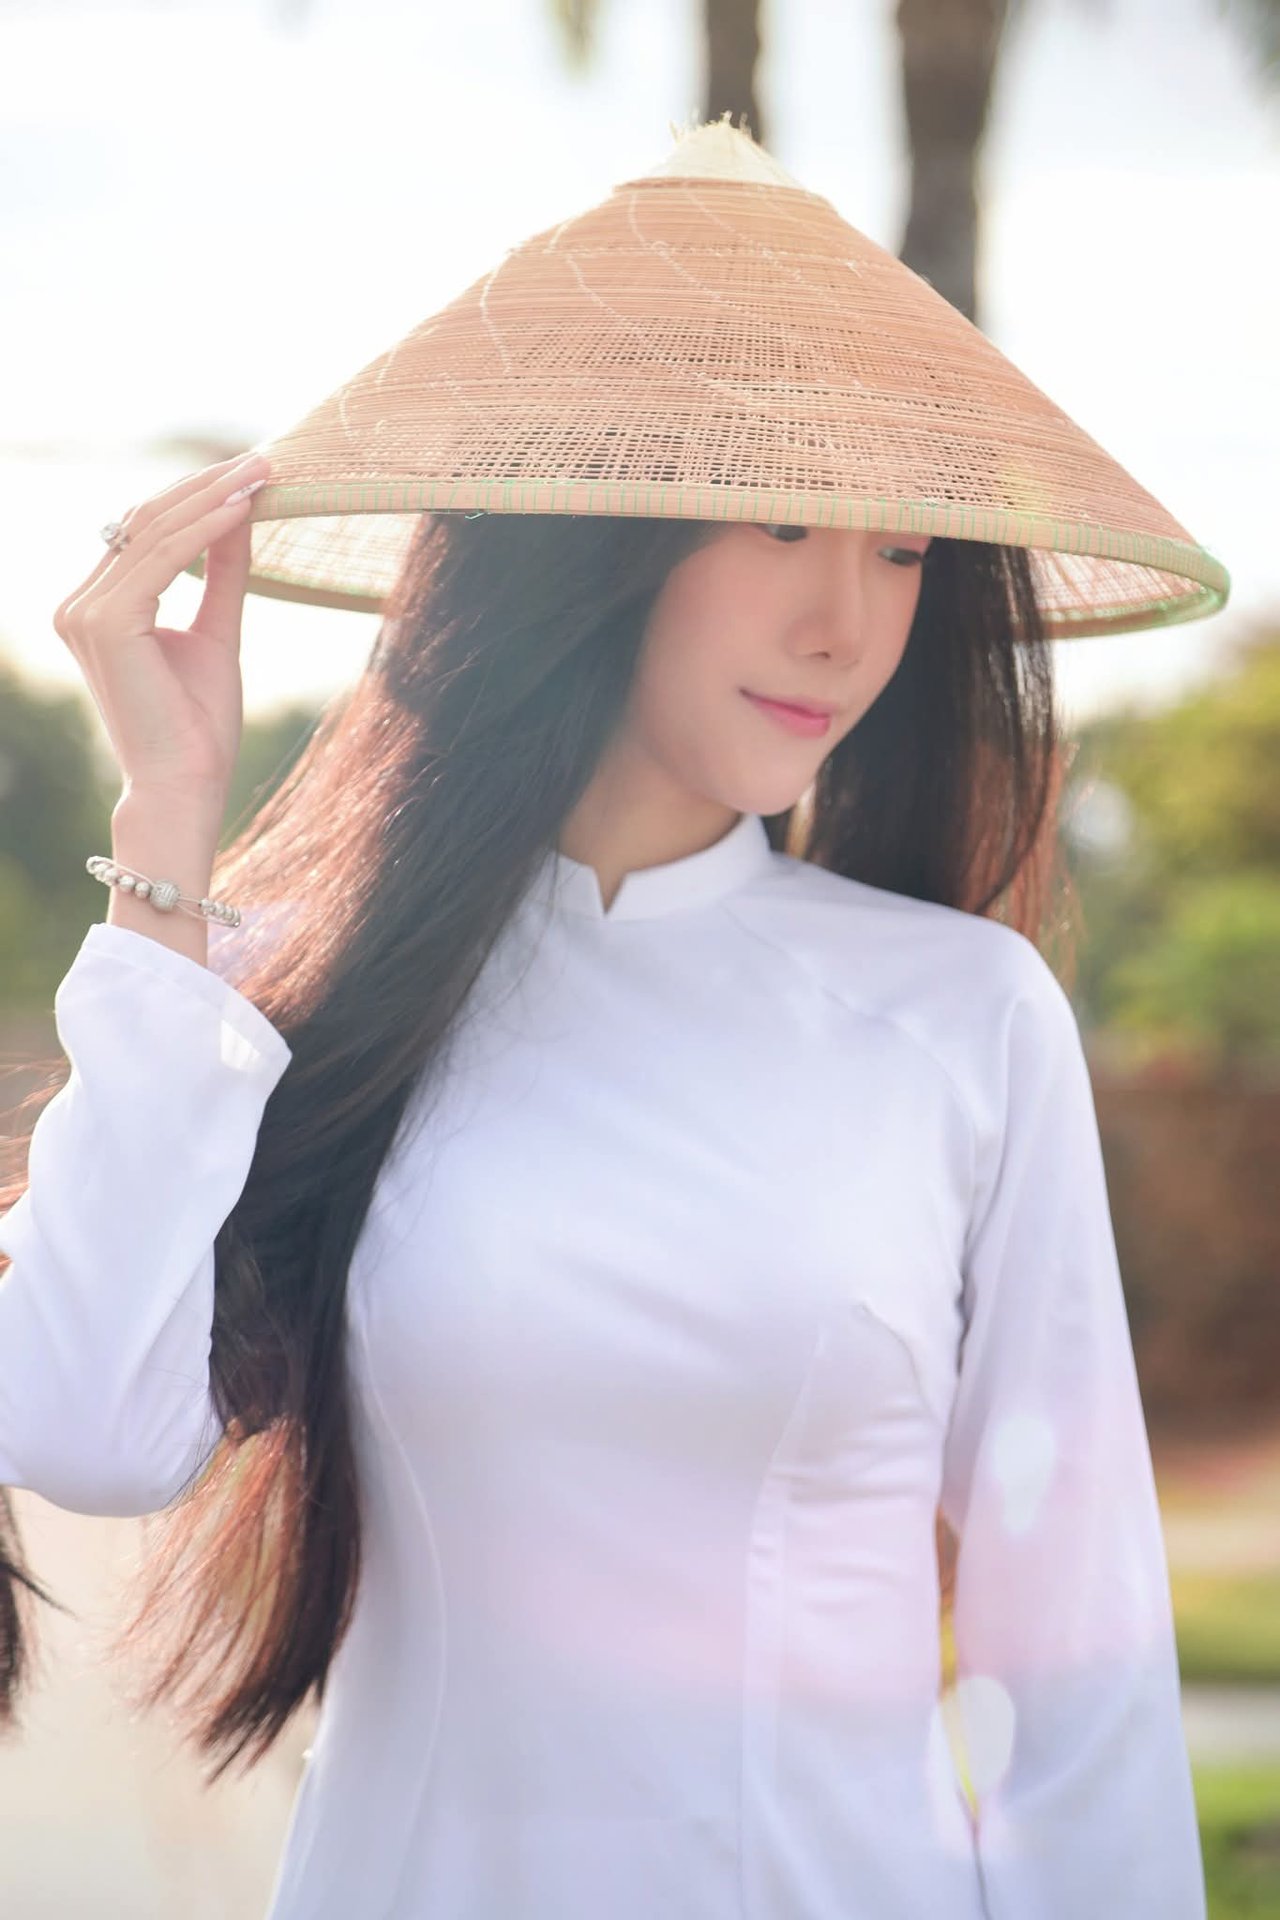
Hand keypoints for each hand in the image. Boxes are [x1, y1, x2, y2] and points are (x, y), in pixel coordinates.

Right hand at [52, 452, 269, 811]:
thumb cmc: (199, 724)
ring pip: (154, 532)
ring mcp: (85, 612)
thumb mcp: (216, 632)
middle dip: (207, 486)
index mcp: (97, 607)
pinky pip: (163, 558)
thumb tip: (239, 515)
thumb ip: (220, 574)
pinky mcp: (105, 622)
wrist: (187, 783)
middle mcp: (79, 605)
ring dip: (213, 499)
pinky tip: (245, 509)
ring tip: (263, 474)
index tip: (250, 473)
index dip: (196, 496)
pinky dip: (206, 530)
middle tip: (262, 459)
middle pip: (145, 521)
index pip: (142, 531)